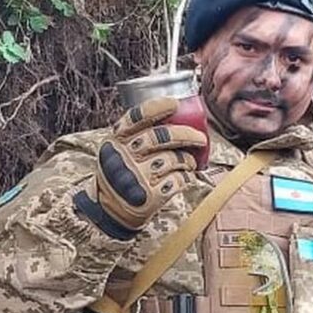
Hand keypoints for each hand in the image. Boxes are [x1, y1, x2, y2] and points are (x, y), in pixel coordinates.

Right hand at [96, 97, 206, 230]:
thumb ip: (136, 134)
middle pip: (161, 137)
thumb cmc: (122, 172)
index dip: (157, 107)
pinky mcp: (150, 196)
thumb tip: (174, 116)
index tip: (175, 103)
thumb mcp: (117, 150)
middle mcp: (125, 156)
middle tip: (200, 138)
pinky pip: (178, 180)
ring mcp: (138, 177)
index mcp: (117, 140)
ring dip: (187, 160)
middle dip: (186, 135)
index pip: (136, 117)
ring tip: (188, 162)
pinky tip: (184, 177)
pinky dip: (185, 178)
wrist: (111, 209)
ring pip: (173, 159)